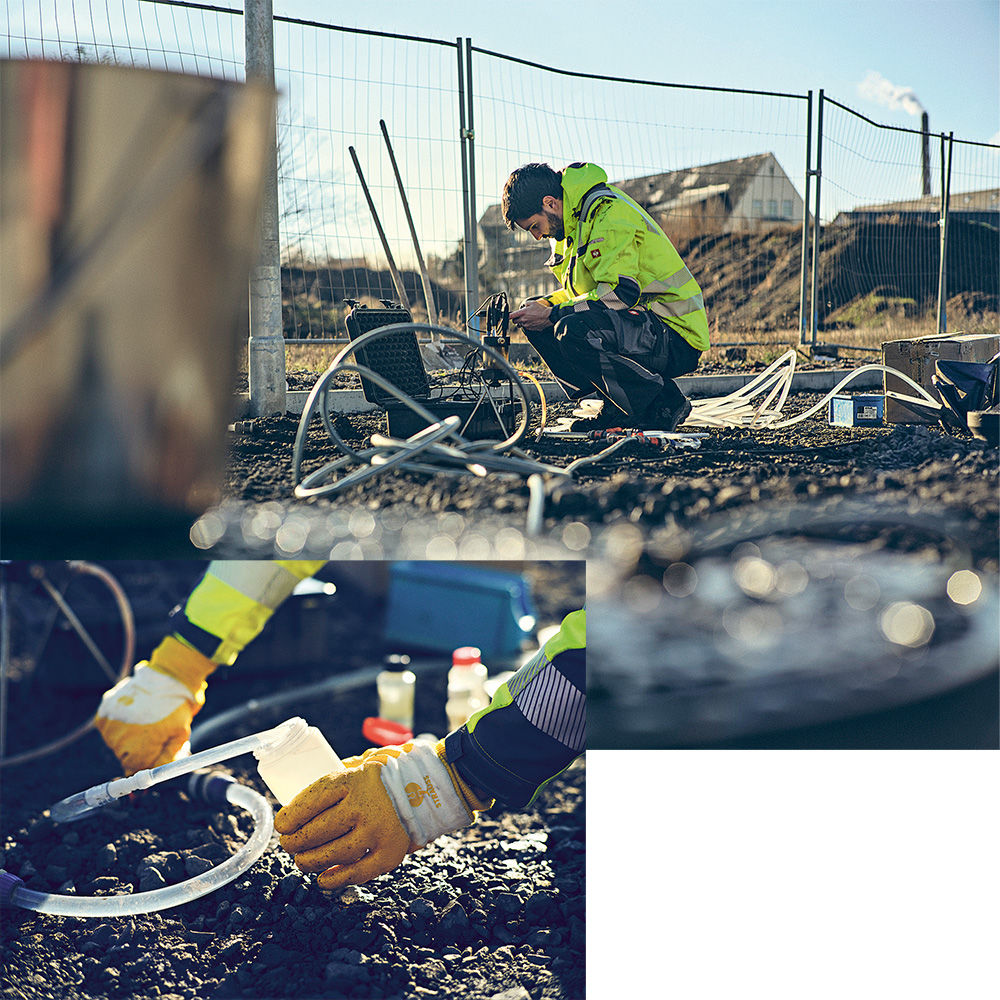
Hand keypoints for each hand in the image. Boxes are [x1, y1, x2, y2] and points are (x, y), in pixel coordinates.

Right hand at [94, 637, 215, 774]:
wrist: (170, 676)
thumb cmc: (178, 707)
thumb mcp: (179, 737)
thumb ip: (165, 760)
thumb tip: (153, 779)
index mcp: (138, 747)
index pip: (133, 770)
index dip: (143, 767)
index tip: (150, 760)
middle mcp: (119, 737)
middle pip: (124, 756)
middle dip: (138, 750)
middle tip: (154, 735)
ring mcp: (110, 721)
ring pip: (116, 741)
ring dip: (128, 737)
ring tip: (146, 721)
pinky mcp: (105, 708)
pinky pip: (109, 726)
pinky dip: (119, 723)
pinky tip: (134, 714)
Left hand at [274, 741, 488, 889]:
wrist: (429, 789)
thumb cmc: (384, 780)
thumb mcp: (362, 767)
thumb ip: (337, 779)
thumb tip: (302, 801)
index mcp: (354, 779)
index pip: (312, 799)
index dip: (291, 816)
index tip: (282, 825)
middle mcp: (365, 805)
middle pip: (318, 830)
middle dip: (296, 842)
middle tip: (289, 845)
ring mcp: (378, 831)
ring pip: (333, 854)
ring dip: (311, 861)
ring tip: (302, 861)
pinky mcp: (390, 853)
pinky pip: (357, 872)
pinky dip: (336, 878)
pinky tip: (323, 879)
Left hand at [510, 299, 553, 330]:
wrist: (548, 317)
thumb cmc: (541, 309)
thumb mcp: (533, 303)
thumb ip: (526, 304)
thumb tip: (523, 306)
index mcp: (523, 313)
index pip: (511, 316)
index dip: (508, 316)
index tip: (508, 316)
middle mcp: (523, 320)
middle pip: (514, 321)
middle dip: (515, 319)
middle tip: (520, 316)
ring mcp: (526, 325)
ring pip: (520, 325)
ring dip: (521, 322)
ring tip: (527, 319)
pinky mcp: (530, 329)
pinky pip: (526, 327)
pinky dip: (527, 325)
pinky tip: (532, 322)